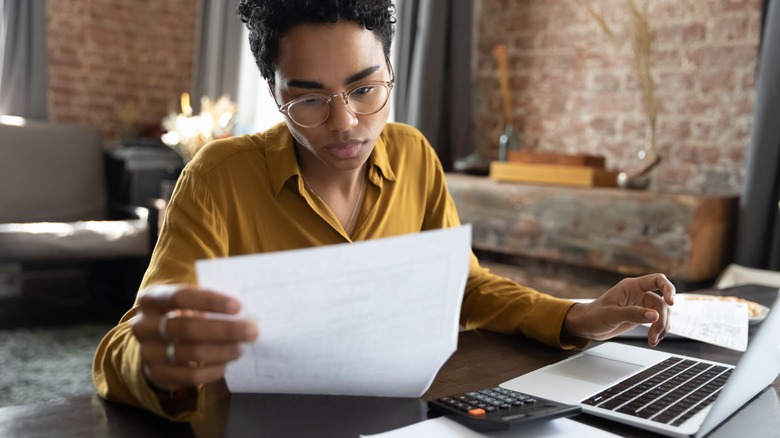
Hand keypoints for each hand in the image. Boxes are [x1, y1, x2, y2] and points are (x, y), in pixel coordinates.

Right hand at [131, 284, 258, 390]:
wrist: (157, 345)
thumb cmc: (181, 315)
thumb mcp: (187, 302)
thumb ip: (208, 302)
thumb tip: (246, 306)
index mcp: (151, 300)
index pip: (180, 297)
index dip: (210, 301)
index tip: (238, 306)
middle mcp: (144, 325)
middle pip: (188, 327)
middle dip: (224, 330)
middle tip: (251, 331)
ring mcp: (148, 352)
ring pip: (190, 353)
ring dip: (222, 351)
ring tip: (241, 348)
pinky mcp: (157, 374)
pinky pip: (190, 377)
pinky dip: (212, 370)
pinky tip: (226, 364)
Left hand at [563, 273, 674, 346]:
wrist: (587, 326)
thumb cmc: (594, 316)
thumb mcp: (612, 315)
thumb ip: (633, 314)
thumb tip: (654, 316)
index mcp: (631, 286)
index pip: (657, 280)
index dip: (668, 289)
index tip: (671, 303)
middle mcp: (639, 294)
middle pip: (662, 302)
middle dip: (661, 320)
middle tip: (654, 335)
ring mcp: (641, 305)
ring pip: (662, 314)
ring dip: (661, 328)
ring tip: (653, 340)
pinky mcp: (641, 316)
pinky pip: (657, 322)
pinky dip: (658, 331)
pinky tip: (653, 340)